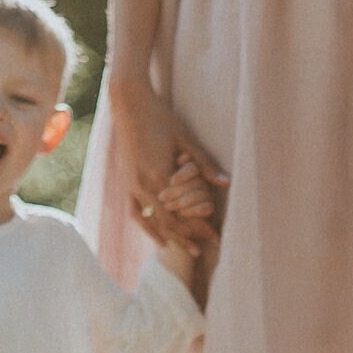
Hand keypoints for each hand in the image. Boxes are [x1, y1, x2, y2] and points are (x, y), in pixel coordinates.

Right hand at [116, 78, 224, 255]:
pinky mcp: (127, 181)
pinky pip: (136, 211)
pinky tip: (158, 235)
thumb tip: (226, 183)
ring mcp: (133, 184)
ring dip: (169, 236)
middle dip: (188, 237)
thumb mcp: (185, 139)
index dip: (199, 228)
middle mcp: (144, 185)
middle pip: (168, 223)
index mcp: (161, 175)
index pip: (182, 213)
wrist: (129, 103)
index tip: (215, 237)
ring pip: (152, 221)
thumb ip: (204, 164)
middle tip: (206, 249)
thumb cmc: (161, 117)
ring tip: (186, 249)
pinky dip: (147, 226)